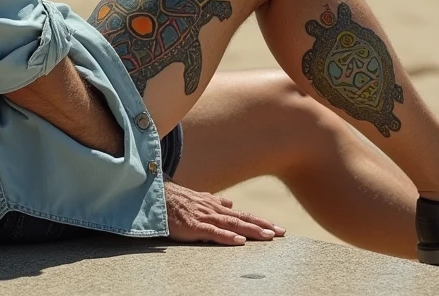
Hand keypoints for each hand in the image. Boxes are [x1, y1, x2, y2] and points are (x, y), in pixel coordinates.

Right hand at [164, 180, 285, 245]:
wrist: (157, 196)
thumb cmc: (177, 201)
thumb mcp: (200, 199)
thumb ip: (215, 202)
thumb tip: (230, 203)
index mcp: (216, 206)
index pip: (243, 214)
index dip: (260, 221)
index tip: (276, 228)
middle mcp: (215, 210)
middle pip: (244, 218)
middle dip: (264, 226)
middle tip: (282, 233)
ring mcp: (205, 217)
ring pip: (233, 224)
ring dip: (252, 230)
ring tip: (269, 237)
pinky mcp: (194, 226)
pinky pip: (214, 232)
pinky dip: (228, 237)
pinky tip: (240, 242)